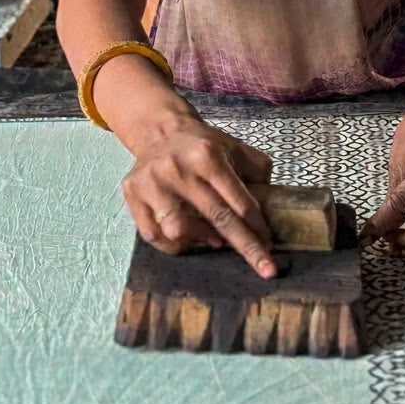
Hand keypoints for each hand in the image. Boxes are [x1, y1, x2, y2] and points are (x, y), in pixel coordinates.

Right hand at [120, 96, 277, 277]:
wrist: (160, 132)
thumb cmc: (203, 146)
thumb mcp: (236, 149)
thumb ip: (256, 173)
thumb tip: (272, 207)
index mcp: (208, 155)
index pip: (238, 200)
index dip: (257, 228)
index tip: (271, 248)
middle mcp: (178, 168)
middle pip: (216, 218)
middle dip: (245, 246)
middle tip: (266, 270)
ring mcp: (152, 182)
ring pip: (179, 230)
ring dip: (203, 241)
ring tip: (215, 239)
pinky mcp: (132, 194)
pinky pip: (154, 235)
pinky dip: (175, 244)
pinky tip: (189, 238)